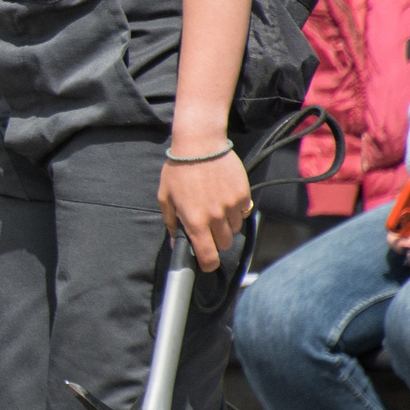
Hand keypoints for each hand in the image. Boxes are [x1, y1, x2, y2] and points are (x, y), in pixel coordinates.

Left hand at [158, 147, 252, 272]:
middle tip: (208, 228)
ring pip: (234, 229)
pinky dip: (236, 210)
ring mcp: (231, 206)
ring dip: (226, 225)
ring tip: (215, 207)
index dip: (208, 264)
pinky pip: (243, 212)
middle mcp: (216, 217)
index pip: (208, 256)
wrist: (200, 144)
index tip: (206, 263)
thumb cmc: (178, 170)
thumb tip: (176, 244)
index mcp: (195, 221)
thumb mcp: (165, 198)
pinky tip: (225, 197)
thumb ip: (171, 223)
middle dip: (216, 241)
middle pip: (224, 244)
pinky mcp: (243, 195)